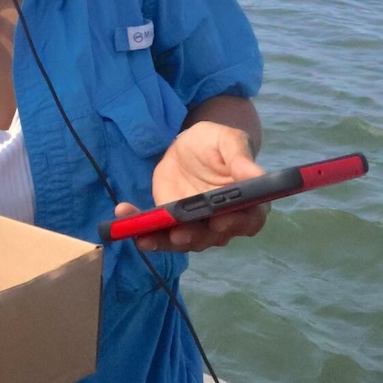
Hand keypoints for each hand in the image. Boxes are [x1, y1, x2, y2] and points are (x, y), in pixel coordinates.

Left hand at [114, 121, 268, 252]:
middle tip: (179, 233)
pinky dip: (141, 229)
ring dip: (164, 241)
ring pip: (185, 241)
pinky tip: (125, 218)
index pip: (249, 221)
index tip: (220, 221)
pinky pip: (158, 232)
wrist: (189, 147)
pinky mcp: (171, 224)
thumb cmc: (215, 143)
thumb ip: (241, 158)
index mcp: (247, 204)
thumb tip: (257, 176)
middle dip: (195, 237)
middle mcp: (224, 222)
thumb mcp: (229, 141)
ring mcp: (197, 227)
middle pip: (213, 237)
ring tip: (144, 236)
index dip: (236, 224)